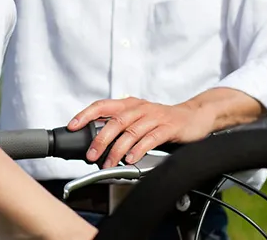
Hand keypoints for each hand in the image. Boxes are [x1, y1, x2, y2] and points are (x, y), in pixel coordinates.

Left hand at [67, 97, 215, 167]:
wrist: (194, 117)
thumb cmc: (163, 120)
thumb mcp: (139, 118)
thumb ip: (120, 127)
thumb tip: (96, 142)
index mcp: (130, 104)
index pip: (102, 105)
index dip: (86, 114)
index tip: (72, 126)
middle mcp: (140, 108)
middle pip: (115, 121)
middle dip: (100, 138)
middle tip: (91, 154)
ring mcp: (155, 117)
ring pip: (131, 131)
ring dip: (117, 149)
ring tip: (109, 163)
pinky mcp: (168, 127)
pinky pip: (150, 139)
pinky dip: (138, 150)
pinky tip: (131, 159)